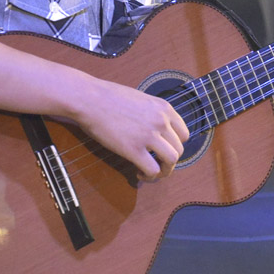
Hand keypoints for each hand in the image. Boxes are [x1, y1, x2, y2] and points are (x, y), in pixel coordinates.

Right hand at [70, 80, 189, 181]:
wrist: (89, 99)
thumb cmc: (109, 97)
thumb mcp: (141, 99)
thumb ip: (153, 113)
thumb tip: (156, 128)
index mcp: (164, 108)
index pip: (184, 134)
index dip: (176, 145)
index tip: (165, 150)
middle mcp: (161, 121)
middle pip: (179, 149)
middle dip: (170, 160)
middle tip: (157, 164)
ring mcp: (148, 135)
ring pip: (171, 160)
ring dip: (164, 170)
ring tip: (152, 172)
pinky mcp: (133, 149)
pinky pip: (152, 169)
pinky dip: (149, 176)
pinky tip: (139, 174)